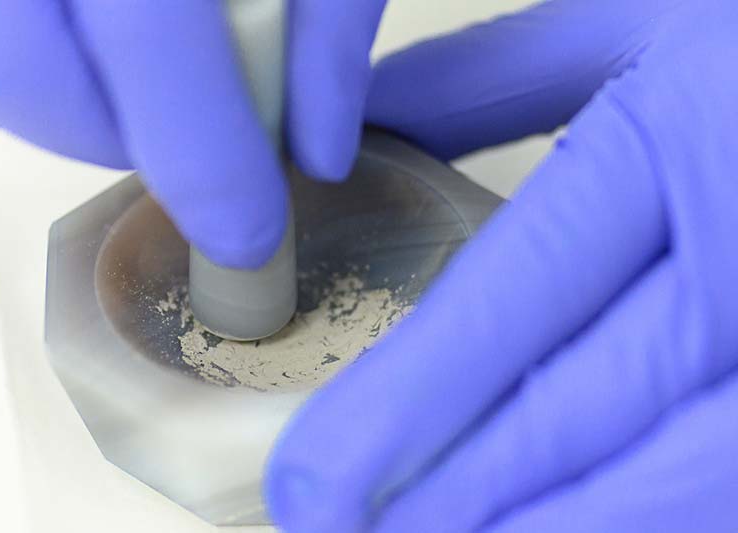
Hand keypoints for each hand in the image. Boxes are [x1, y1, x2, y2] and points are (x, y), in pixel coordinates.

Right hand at [0, 0, 385, 267]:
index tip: (250, 236)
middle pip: (28, 67)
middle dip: (125, 143)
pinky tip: (100, 57)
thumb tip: (318, 152)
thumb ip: (327, 31)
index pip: (148, 32)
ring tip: (153, 90)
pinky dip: (35, 80)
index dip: (204, 160)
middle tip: (199, 146)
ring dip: (78, 116)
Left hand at [265, 1, 737, 530]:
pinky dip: (638, 525)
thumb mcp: (636, 14)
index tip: (311, 481)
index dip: (405, 405)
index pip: (513, 297)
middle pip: (581, 412)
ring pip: (679, 483)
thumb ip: (487, 83)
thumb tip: (361, 132)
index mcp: (685, 131)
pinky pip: (734, 488)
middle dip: (454, 501)